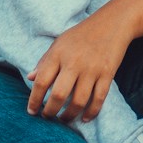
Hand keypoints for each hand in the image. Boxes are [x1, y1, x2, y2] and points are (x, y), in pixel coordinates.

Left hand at [28, 7, 132, 122]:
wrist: (112, 23)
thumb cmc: (82, 34)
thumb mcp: (59, 43)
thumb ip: (44, 61)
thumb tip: (30, 78)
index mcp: (58, 54)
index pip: (41, 82)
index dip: (34, 100)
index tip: (32, 111)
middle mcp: (74, 63)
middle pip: (58, 95)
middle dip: (50, 111)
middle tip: (48, 117)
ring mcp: (92, 69)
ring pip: (78, 101)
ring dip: (69, 115)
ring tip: (64, 119)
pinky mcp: (107, 74)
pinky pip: (98, 99)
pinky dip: (91, 112)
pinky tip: (84, 118)